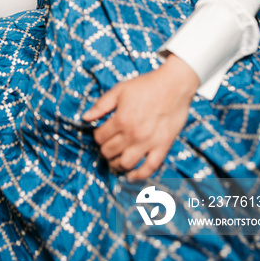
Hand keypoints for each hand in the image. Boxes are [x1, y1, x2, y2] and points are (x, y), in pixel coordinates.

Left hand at [83, 54, 199, 179]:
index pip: (100, 138)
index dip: (97, 136)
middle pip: (109, 152)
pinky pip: (150, 168)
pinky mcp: (163, 146)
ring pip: (125, 164)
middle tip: (108, 145)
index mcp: (121, 119)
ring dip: (117, 164)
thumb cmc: (146, 85)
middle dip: (105, 150)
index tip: (101, 133)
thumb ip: (101, 105)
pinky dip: (139, 175)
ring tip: (116, 159)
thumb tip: (84, 118)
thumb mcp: (120, 90)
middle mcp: (133, 134)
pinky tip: (131, 174)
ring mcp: (149, 142)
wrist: (174, 85)